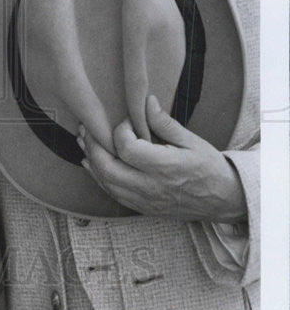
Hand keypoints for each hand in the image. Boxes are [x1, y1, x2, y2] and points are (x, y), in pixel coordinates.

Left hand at [77, 95, 246, 221]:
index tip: (127, 121)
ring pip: (106, 183)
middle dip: (93, 146)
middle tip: (88, 128)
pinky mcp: (142, 208)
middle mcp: (151, 186)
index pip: (127, 148)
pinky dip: (99, 177)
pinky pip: (113, 193)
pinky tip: (92, 164)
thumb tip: (146, 101)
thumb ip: (165, 123)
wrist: (224, 200)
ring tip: (84, 141)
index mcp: (165, 167)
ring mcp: (145, 201)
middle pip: (108, 168)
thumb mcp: (192, 141)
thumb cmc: (209, 167)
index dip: (120, 130)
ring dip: (91, 161)